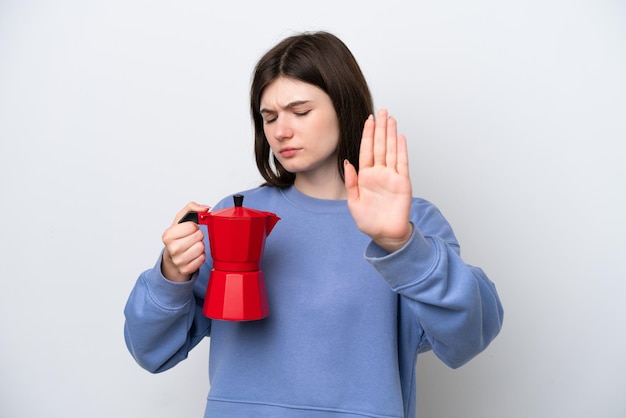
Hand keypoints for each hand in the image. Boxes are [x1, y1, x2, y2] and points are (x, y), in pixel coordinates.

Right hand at [161, 202, 210, 281]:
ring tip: (193, 245)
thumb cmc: (178, 235)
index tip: (189, 229)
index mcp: (168, 235)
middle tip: (191, 238)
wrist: (172, 254)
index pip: (192, 226)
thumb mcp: (181, 219)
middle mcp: (171, 249)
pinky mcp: (185, 269)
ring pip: (201, 248)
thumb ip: (192, 208)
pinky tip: (194, 254)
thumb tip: (205, 208)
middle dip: (198, 236)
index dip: (194, 226)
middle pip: (198, 237)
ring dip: (200, 246)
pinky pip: (202, 259)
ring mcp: (178, 261)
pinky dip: (200, 256)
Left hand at [344, 109, 412, 252]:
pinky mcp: (403, 183)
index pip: (366, 150)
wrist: (384, 235)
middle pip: (380, 146)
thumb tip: (347, 163)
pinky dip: (401, 150)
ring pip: (391, 150)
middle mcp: (379, 173)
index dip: (367, 135)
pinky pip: (402, 163)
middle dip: (380, 128)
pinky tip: (400, 137)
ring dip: (391, 134)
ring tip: (391, 118)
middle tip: (382, 111)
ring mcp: (392, 177)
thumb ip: (350, 182)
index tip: (368, 120)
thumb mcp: (353, 202)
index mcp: (366, 176)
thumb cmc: (369, 221)